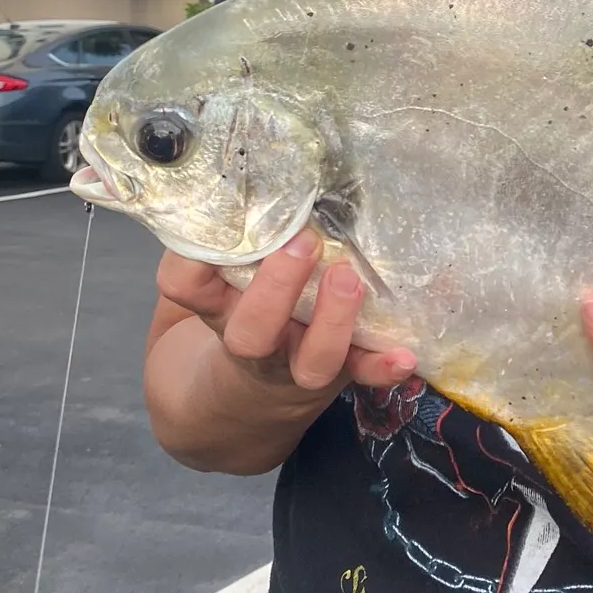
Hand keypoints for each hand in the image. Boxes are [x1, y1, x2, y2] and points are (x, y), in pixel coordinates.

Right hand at [156, 230, 415, 399]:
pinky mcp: (340, 373)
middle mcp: (257, 343)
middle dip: (276, 287)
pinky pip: (362, 375)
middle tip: (302, 240)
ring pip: (312, 358)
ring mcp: (300, 362)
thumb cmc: (232, 317)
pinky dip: (382, 367)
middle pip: (252, 331)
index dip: (193, 263)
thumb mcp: (206, 286)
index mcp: (218, 312)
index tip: (219, 228)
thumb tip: (225, 184)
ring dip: (333, 320)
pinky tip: (404, 356)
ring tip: (349, 277)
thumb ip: (209, 244)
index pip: (187, 287)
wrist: (240, 407)